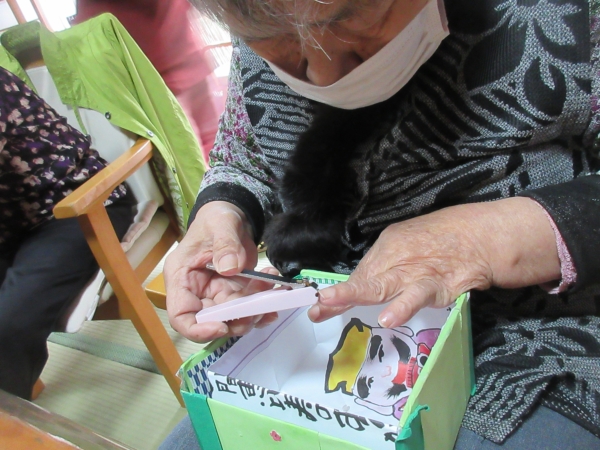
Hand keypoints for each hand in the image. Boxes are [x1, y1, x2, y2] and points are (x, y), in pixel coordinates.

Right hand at [165, 201, 277, 341]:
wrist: (233, 215)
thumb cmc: (217, 218)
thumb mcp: (220, 224)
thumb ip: (225, 244)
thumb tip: (230, 268)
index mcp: (182, 277)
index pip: (181, 315)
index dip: (198, 329)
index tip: (222, 327)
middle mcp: (197, 291)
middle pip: (211, 321)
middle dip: (236, 321)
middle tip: (259, 310)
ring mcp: (217, 293)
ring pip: (233, 317)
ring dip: (254, 313)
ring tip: (272, 295)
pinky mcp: (235, 291)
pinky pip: (248, 307)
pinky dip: (263, 305)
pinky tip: (276, 295)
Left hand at [308, 197, 560, 327]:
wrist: (481, 234)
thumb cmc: (444, 242)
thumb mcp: (410, 246)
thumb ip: (390, 267)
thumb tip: (366, 287)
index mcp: (388, 248)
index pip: (360, 274)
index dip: (339, 293)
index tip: (320, 304)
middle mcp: (396, 258)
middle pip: (363, 279)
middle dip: (338, 294)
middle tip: (317, 305)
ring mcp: (414, 272)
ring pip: (381, 285)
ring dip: (354, 295)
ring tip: (332, 303)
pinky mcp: (436, 285)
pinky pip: (417, 297)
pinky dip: (402, 307)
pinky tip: (389, 318)